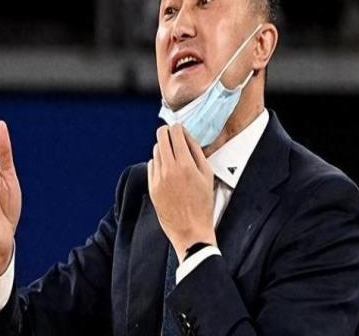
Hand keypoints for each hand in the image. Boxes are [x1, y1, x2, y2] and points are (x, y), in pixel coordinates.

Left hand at [148, 124, 215, 262]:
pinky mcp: (151, 187)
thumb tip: (186, 136)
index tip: (179, 129)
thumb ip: (196, 152)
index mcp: (185, 165)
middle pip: (161, 137)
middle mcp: (168, 169)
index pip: (175, 133)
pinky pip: (152, 166)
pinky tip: (168, 172)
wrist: (191, 230)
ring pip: (155, 151)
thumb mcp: (207, 175)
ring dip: (163, 149)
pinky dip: (158, 163)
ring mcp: (157, 179)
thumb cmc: (203, 204)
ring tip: (174, 158)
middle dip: (167, 133)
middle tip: (172, 136)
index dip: (177, 128)